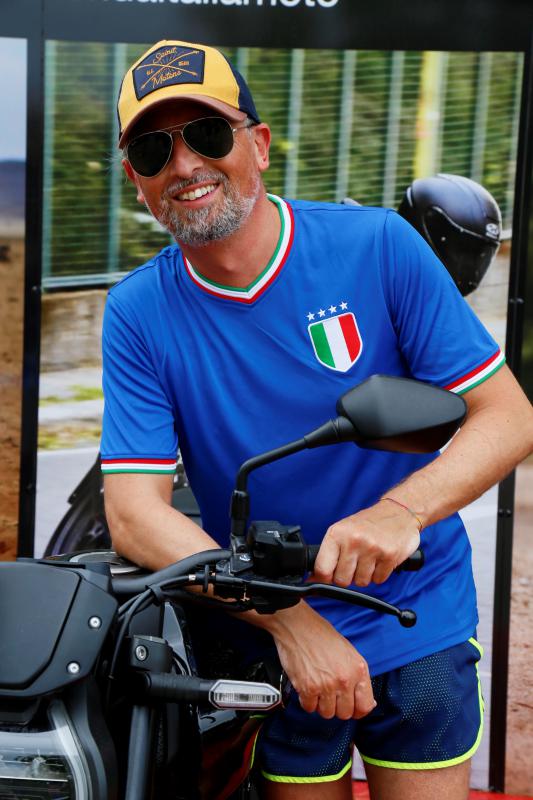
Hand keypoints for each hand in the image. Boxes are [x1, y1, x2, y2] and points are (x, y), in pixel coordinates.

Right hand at [266, 601, 374, 719]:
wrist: (298, 625)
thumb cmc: (322, 635)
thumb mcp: (349, 652)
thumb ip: (359, 677)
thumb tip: (366, 700)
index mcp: (357, 670)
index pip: (364, 706)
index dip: (358, 711)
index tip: (353, 709)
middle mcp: (344, 680)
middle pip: (344, 713)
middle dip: (337, 707)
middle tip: (331, 695)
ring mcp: (325, 685)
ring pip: (327, 713)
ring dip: (322, 705)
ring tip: (318, 689)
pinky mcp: (307, 688)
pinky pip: (309, 708)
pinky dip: (307, 701)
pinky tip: (308, 688)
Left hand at [313, 498, 420, 586]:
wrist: (400, 511)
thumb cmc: (370, 523)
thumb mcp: (344, 530)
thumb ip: (330, 552)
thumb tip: (315, 577)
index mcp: (337, 533)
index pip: (322, 568)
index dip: (325, 578)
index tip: (329, 577)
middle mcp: (353, 540)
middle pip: (342, 580)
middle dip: (348, 576)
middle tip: (355, 563)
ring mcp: (372, 548)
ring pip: (361, 582)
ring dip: (365, 575)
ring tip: (370, 558)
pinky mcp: (389, 556)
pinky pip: (378, 580)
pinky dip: (380, 574)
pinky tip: (381, 559)